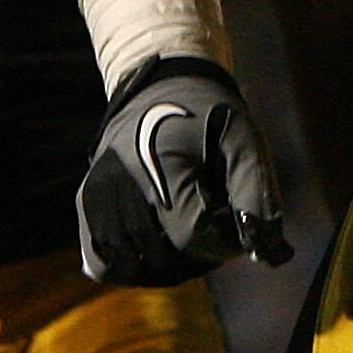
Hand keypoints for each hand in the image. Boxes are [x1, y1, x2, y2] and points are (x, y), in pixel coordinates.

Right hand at [77, 55, 286, 283]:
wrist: (163, 85)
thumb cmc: (210, 114)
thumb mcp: (245, 140)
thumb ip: (255, 192)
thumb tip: (266, 250)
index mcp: (160, 164)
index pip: (192, 237)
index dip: (223, 241)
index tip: (235, 223)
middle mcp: (119, 183)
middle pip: (164, 258)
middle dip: (199, 253)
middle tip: (215, 222)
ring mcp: (96, 196)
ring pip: (133, 267)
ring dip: (170, 264)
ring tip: (190, 231)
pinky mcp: (86, 205)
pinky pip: (105, 262)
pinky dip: (134, 266)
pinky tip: (160, 246)